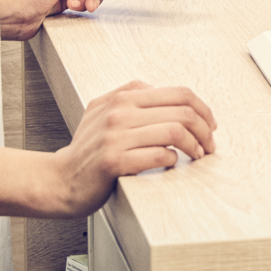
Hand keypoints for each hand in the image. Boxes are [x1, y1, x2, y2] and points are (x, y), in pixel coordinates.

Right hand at [48, 80, 218, 214]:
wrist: (60, 179)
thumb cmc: (86, 150)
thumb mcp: (102, 111)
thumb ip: (129, 96)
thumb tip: (161, 91)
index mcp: (122, 97)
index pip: (178, 92)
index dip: (203, 108)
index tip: (210, 124)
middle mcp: (119, 112)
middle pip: (182, 110)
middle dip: (205, 129)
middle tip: (210, 144)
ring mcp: (115, 136)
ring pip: (174, 131)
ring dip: (195, 145)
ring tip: (198, 155)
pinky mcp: (113, 161)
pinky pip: (157, 155)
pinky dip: (172, 160)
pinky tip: (172, 163)